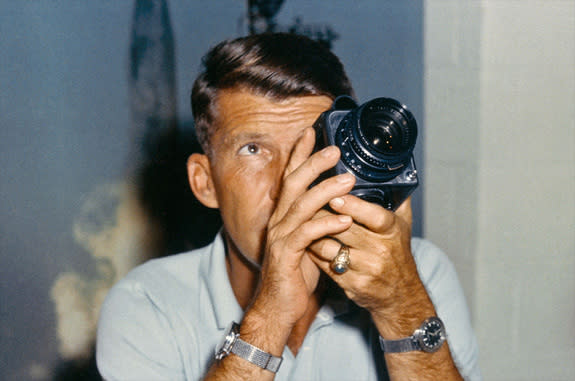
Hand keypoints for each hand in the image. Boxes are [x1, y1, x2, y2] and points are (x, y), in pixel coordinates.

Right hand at [248, 128, 355, 329]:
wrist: (277, 306)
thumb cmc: (295, 274)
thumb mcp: (308, 243)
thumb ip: (318, 222)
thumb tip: (341, 208)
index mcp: (283, 215)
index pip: (290, 177)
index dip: (299, 154)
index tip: (312, 132)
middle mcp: (278, 221)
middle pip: (293, 184)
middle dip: (313, 163)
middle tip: (335, 149)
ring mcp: (280, 238)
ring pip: (301, 206)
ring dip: (325, 191)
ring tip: (349, 180)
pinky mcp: (285, 256)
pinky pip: (307, 236)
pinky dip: (327, 226)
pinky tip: (345, 221)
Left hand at [308, 196, 435, 336]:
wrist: (400, 296)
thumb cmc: (397, 254)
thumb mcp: (404, 225)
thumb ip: (397, 198)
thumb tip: (389, 171)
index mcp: (392, 231)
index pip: (374, 216)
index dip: (354, 206)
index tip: (335, 196)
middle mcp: (380, 250)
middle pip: (345, 230)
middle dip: (322, 214)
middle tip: (305, 201)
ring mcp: (365, 269)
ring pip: (330, 248)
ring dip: (313, 234)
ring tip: (301, 220)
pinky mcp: (351, 284)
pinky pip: (325, 264)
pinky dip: (313, 251)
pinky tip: (306, 241)